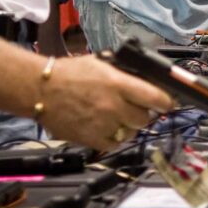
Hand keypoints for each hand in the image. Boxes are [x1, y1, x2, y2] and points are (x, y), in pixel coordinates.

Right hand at [40, 56, 174, 150]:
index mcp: (118, 83)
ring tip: (116, 117)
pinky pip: (115, 144)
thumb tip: (144, 80)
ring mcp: (103, 125)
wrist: (39, 89)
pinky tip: (106, 128)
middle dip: (143, 113)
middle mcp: (113, 106)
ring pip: (132, 133)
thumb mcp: (100, 63)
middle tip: (134, 108)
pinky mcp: (92, 140)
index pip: (156, 97)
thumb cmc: (67, 73)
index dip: (166, 101)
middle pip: (145, 118)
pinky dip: (114, 138)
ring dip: (129, 127)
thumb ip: (123, 74)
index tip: (168, 103)